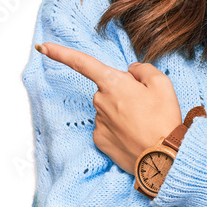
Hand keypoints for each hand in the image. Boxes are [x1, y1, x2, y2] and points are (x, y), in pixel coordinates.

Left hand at [35, 42, 181, 173]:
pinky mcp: (99, 140)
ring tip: (144, 123)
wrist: (163, 158)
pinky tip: (134, 135)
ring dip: (122, 111)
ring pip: (107, 108)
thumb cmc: (163, 119)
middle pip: (106, 89)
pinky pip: (107, 127)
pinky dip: (119, 129)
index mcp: (113, 83)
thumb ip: (142, 69)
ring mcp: (98, 122)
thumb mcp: (162, 83)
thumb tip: (131, 71)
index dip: (61, 53)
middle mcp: (100, 101)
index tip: (43, 47)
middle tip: (146, 106)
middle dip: (121, 92)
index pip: (82, 63)